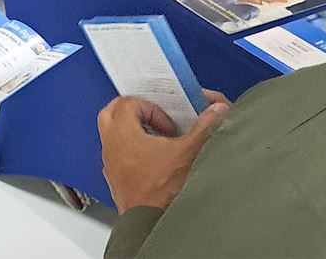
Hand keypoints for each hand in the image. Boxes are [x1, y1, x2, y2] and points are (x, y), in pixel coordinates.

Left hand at [97, 90, 230, 211]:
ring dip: (131, 131)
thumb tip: (216, 111)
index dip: (152, 107)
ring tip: (154, 139)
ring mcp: (110, 163)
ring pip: (111, 134)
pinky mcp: (114, 179)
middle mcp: (111, 145)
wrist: (149, 223)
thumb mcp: (187, 153)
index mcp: (122, 132)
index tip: (167, 122)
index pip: (129, 102)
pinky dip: (130, 152)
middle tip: (153, 117)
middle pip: (112, 112)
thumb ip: (203, 128)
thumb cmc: (160, 192)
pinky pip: (116, 156)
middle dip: (134, 111)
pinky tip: (150, 162)